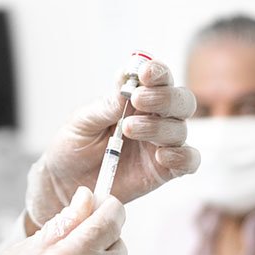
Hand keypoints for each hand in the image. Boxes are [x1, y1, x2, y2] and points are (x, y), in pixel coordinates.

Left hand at [26, 58, 198, 226]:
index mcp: (136, 98)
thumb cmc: (74, 146)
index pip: (158, 78)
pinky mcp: (164, 169)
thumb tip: (126, 89)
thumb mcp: (82, 122)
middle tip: (138, 99)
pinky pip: (188, 160)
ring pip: (180, 128)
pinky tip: (160, 156)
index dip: (157, 71)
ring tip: (129, 129)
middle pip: (181, 100)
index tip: (145, 73)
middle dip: (163, 97)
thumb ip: (105, 106)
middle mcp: (155, 118)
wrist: (66, 182)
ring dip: (158, 126)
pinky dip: (181, 156)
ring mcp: (162, 144)